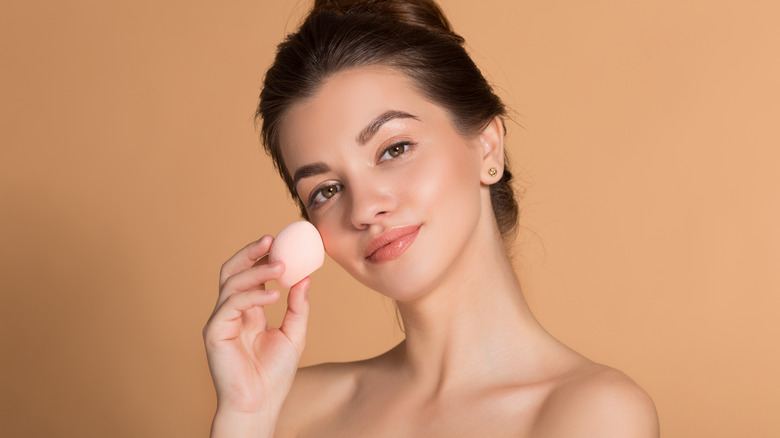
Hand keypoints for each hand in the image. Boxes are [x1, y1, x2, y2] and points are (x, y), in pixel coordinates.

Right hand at [203, 235, 310, 415]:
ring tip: (281, 267)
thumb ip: (298, 307)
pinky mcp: (214, 332)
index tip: (282, 242)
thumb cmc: (274, 375)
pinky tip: (274, 294)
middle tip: (271, 239)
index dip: (262, 257)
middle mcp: (231, 312)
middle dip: (250, 253)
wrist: (260, 404)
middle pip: (232, 272)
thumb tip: (305, 278)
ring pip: (230, 283)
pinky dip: (253, 296)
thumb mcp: (294, 335)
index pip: (249, 276)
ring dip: (256, 271)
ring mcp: (220, 321)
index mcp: (248, 311)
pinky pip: (231, 304)